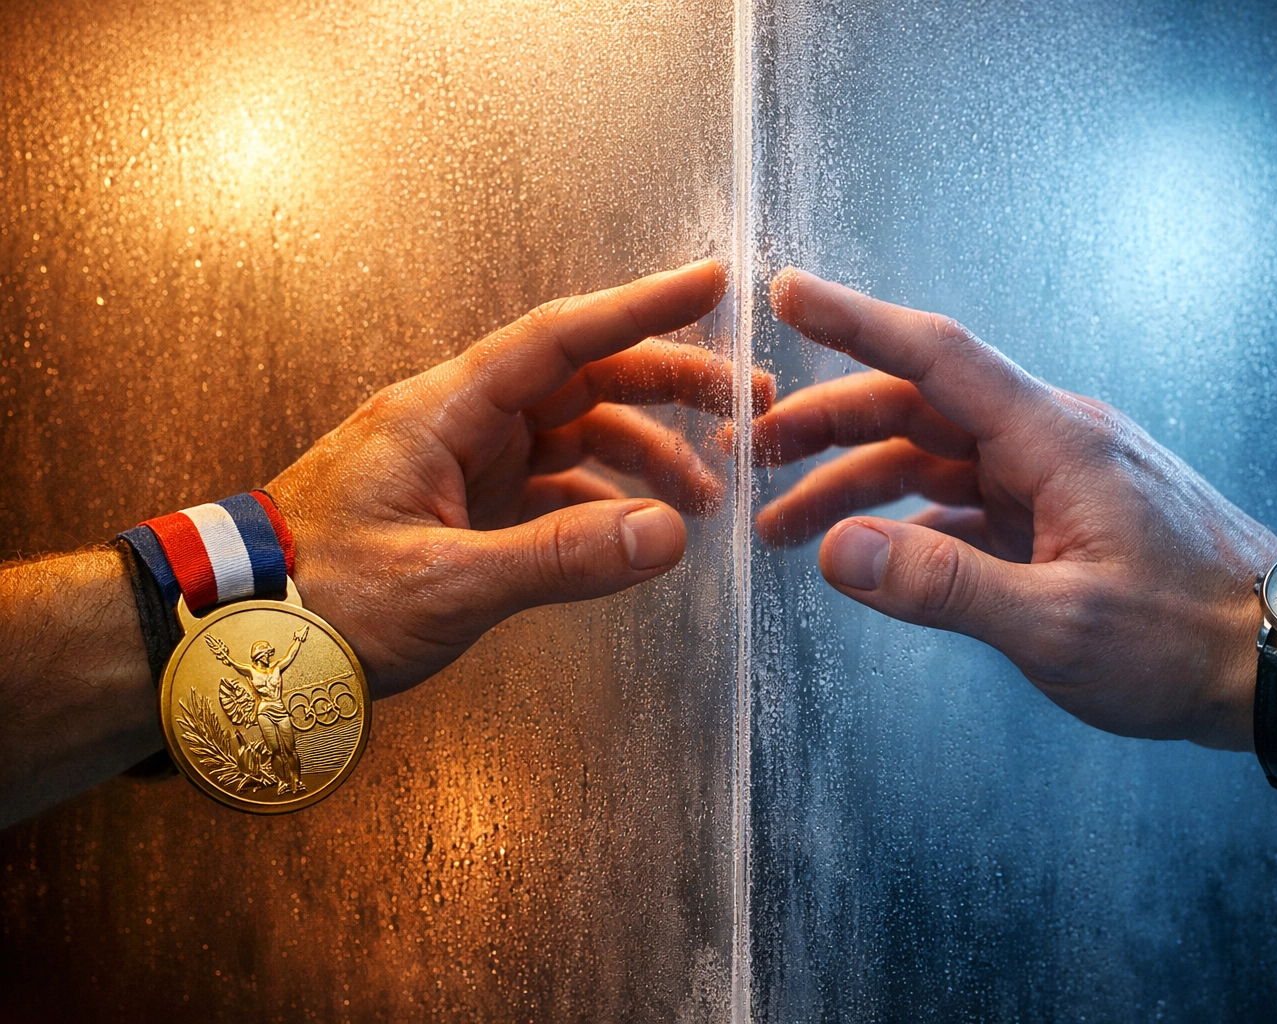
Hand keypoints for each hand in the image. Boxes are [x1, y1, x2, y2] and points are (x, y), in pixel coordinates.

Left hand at [266, 259, 770, 698]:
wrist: (234, 638)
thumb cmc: (315, 600)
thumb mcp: (444, 585)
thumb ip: (558, 558)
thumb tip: (666, 535)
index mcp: (442, 412)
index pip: (559, 338)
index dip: (641, 308)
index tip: (711, 284)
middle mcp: (458, 423)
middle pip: (584, 379)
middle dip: (670, 385)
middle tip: (747, 406)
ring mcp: (463, 463)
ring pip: (577, 433)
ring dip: (646, 456)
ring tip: (707, 497)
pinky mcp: (465, 504)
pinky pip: (554, 482)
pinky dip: (606, 499)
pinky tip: (644, 527)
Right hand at [754, 268, 1276, 750]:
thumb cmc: (1188, 642)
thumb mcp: (1059, 626)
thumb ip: (945, 586)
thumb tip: (838, 550)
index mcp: (1055, 441)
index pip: (935, 357)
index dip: (855, 322)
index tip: (787, 293)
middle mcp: (1053, 442)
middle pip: (919, 407)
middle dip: (828, 425)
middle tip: (754, 457)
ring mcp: (1058, 479)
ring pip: (937, 458)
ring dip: (860, 484)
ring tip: (787, 529)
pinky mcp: (1064, 518)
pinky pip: (968, 501)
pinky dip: (912, 520)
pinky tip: (874, 553)